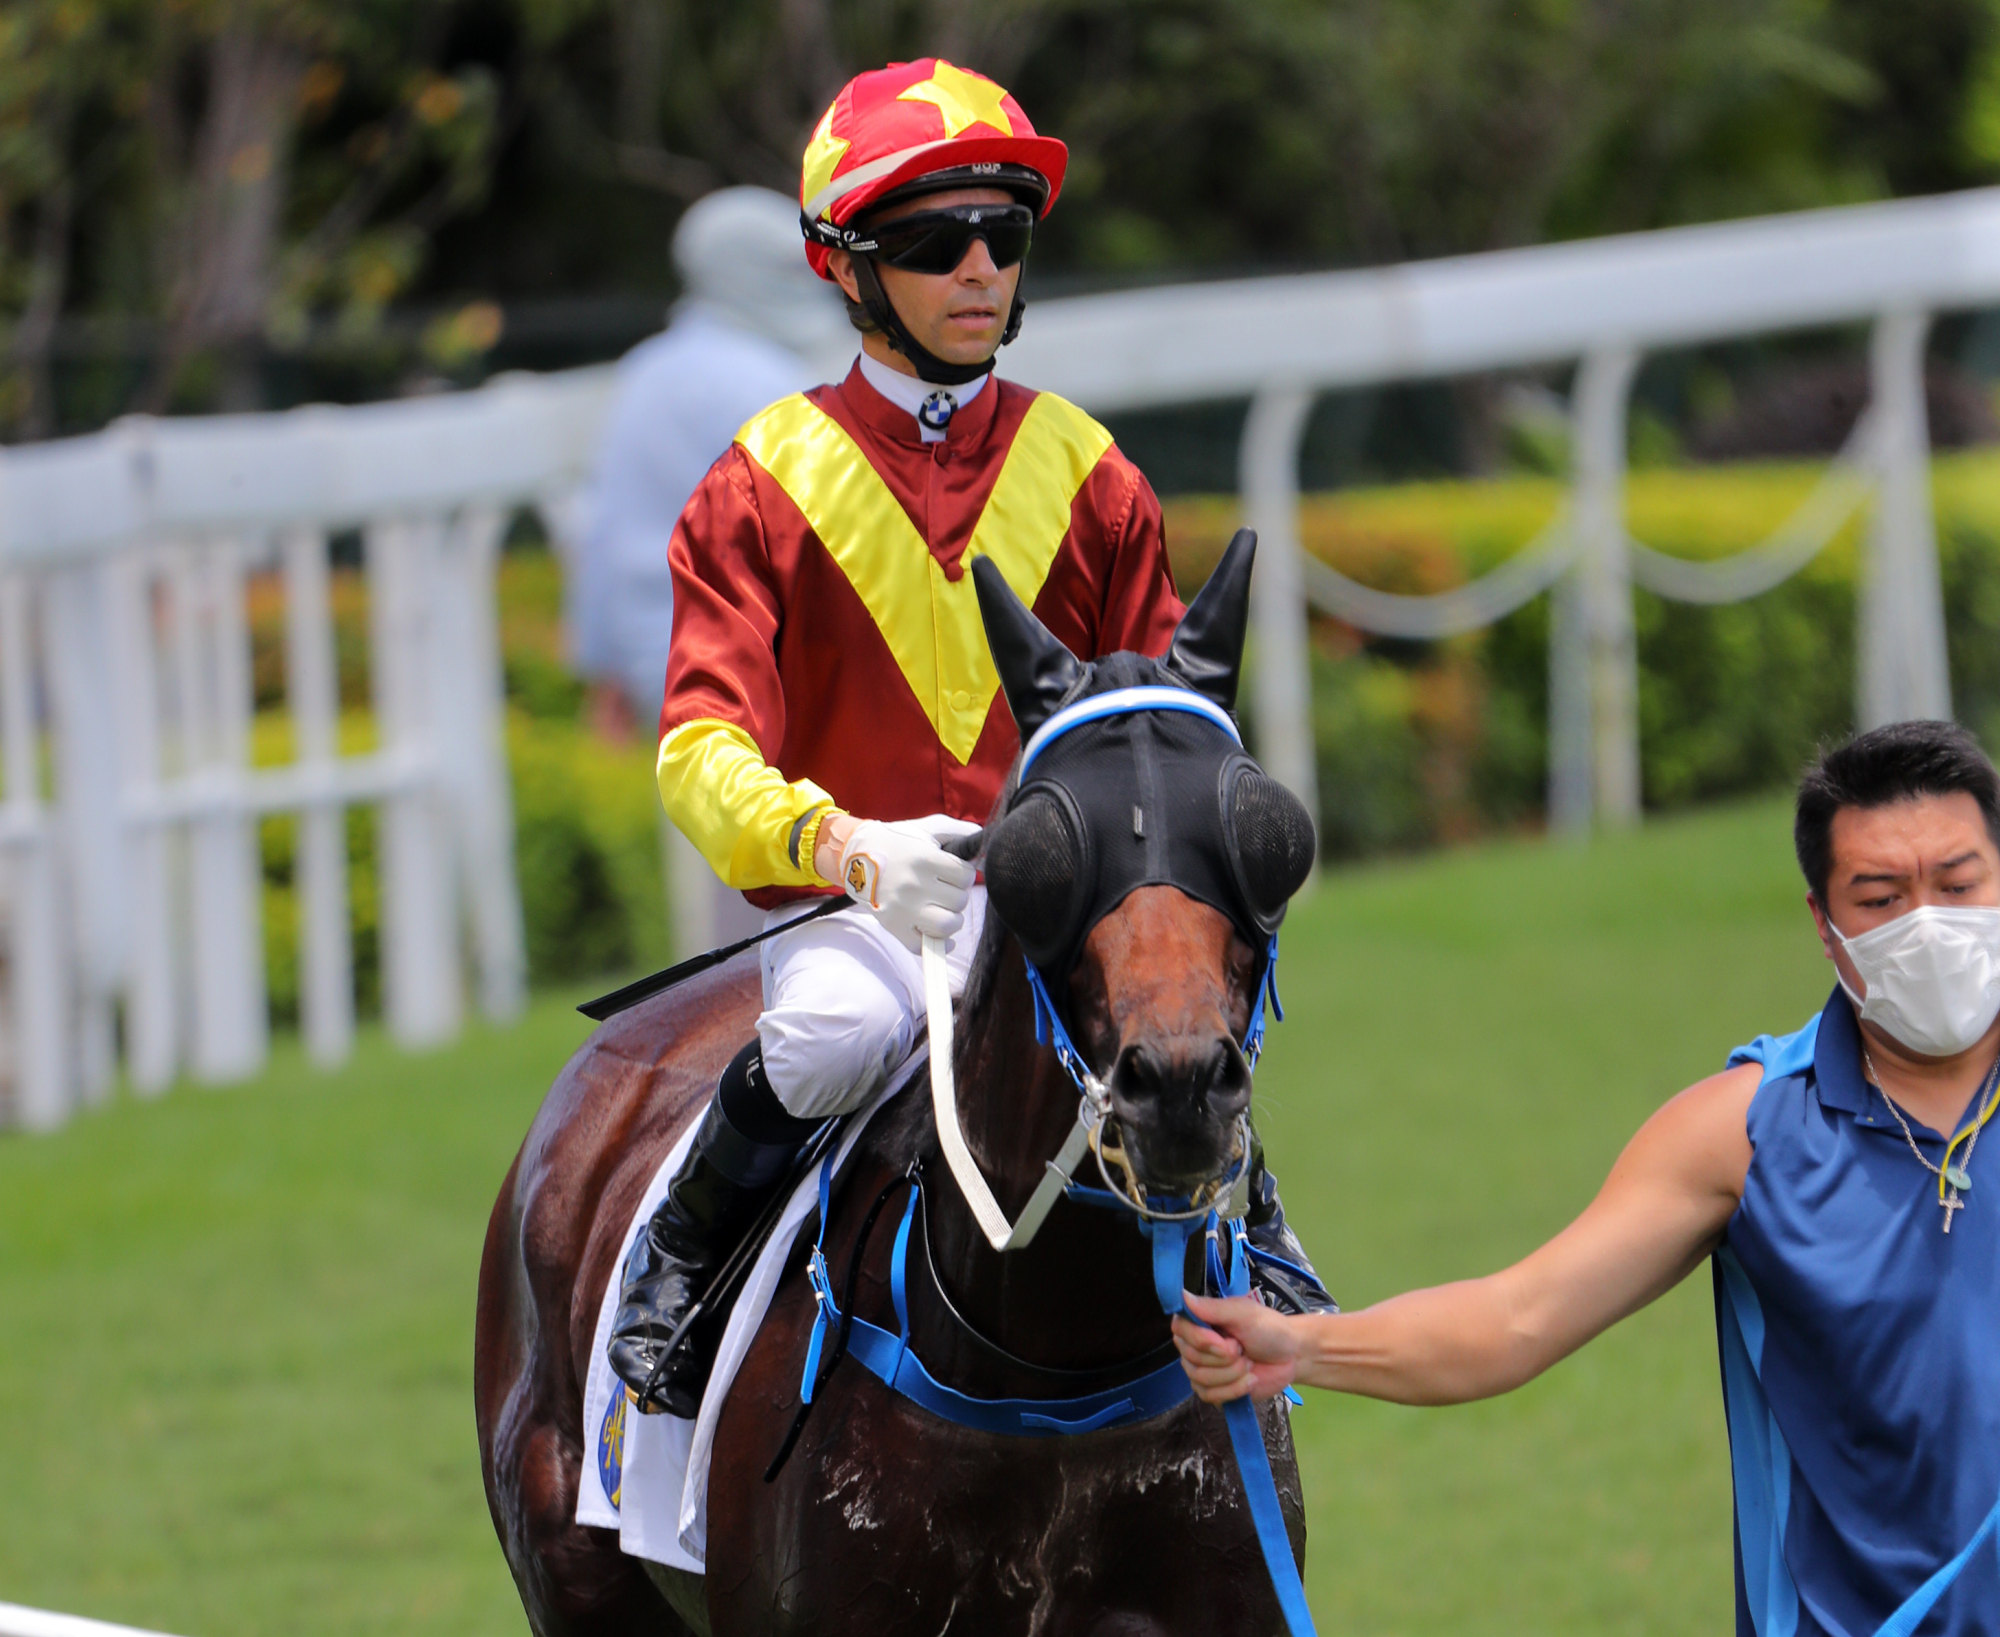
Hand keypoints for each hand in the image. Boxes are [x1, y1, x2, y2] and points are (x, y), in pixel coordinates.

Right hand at [833, 814, 978, 951]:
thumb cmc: (897, 841)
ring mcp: (903, 909)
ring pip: (948, 925)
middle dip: (955, 895)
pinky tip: (938, 935)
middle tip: (942, 890)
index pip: (967, 876)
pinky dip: (938, 945)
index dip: (963, 875)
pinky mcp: (893, 926)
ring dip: (951, 919)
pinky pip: (924, 946)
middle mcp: (915, 885)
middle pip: (960, 901)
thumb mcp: (927, 828)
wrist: (855, 855)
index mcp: (925, 859)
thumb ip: (958, 829)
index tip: (951, 873)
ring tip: (941, 910)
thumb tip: (982, 838)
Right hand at [1172, 1292, 1307, 1404]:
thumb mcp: (1243, 1313)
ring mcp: (1200, 1370)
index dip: (1203, 1340)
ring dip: (1233, 1373)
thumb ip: (1213, 1308)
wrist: (1290, 1356)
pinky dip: (1235, 1389)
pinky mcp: (1213, 1392)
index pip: (1180, 1330)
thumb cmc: (1267, 1328)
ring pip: (1201, 1379)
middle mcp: (1193, 1346)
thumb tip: (1182, 1296)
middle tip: (1243, 1348)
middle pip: (1192, 1358)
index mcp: (1197, 1321)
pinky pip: (1211, 1396)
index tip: (1228, 1340)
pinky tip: (1250, 1380)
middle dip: (1225, 1358)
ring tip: (1249, 1363)